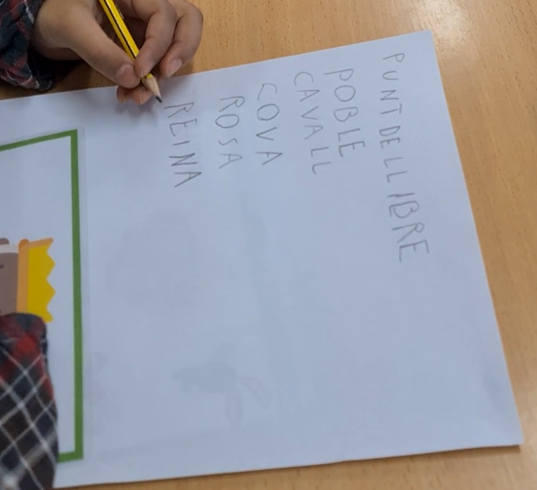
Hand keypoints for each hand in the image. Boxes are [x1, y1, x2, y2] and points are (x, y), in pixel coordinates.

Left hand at [31, 0, 202, 103]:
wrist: (42, 26)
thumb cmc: (52, 13)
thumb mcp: (71, 27)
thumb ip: (100, 51)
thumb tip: (132, 78)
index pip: (164, 13)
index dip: (158, 44)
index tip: (140, 71)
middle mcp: (146, 5)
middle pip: (187, 21)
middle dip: (180, 52)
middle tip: (164, 75)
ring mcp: (147, 27)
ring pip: (177, 46)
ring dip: (163, 75)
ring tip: (138, 95)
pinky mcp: (143, 47)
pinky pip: (158, 65)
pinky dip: (148, 82)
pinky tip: (128, 94)